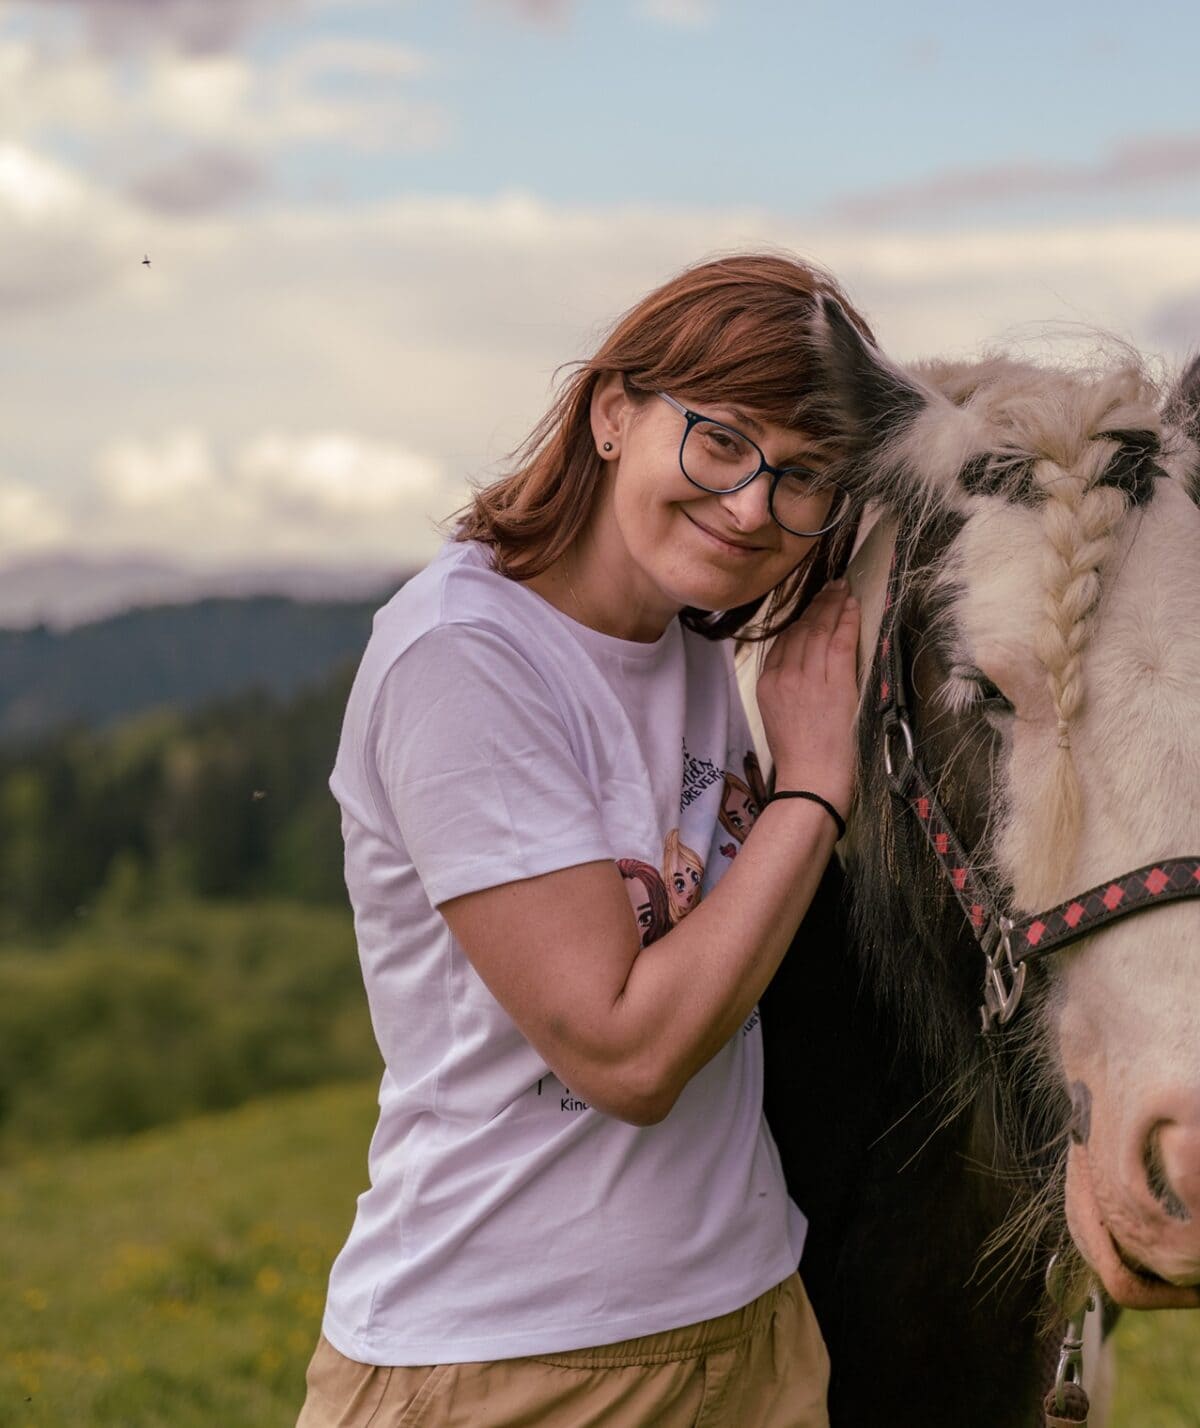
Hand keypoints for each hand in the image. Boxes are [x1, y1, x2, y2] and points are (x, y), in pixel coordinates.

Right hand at [756, 579, 859, 817]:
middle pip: (801, 629)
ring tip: (843, 590)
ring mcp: (810, 678)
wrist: (811, 782)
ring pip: (821, 630)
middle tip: (831, 587)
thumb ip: (784, 687)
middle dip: (818, 605)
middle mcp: (785, 676)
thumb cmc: (799, 757)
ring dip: (834, 605)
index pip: (784, 640)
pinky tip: (853, 605)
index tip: (812, 606)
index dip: (800, 618)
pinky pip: (841, 641)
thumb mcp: (777, 717)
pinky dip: (847, 620)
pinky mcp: (836, 684)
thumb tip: (798, 667)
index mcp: (768, 684)